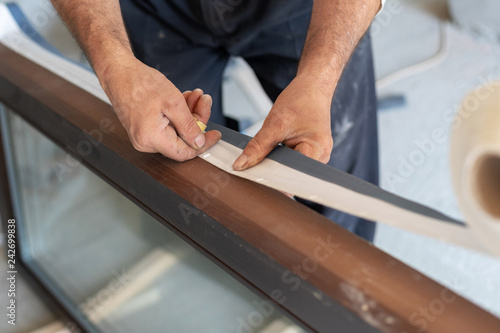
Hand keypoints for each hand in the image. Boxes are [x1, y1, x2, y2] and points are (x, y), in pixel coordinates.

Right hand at [99, 55, 220, 160]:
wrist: (119, 72)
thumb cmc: (139, 83)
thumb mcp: (173, 103)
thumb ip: (189, 126)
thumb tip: (198, 143)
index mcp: (151, 138)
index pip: (184, 153)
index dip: (203, 145)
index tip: (215, 135)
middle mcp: (145, 142)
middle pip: (182, 140)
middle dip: (197, 120)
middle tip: (204, 101)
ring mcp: (143, 136)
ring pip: (176, 131)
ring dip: (189, 114)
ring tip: (195, 96)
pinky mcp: (144, 129)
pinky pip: (167, 126)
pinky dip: (178, 114)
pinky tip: (183, 99)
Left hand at [233, 75, 333, 169]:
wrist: (312, 87)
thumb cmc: (301, 100)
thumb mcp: (275, 123)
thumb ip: (258, 147)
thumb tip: (241, 165)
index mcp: (318, 151)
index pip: (293, 175)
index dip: (273, 178)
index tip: (256, 178)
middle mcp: (321, 157)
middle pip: (292, 175)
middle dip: (273, 173)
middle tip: (256, 168)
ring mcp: (317, 157)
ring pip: (290, 170)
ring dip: (277, 165)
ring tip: (268, 155)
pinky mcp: (310, 153)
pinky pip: (292, 163)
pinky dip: (280, 159)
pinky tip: (274, 152)